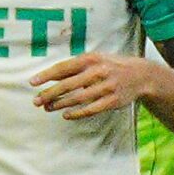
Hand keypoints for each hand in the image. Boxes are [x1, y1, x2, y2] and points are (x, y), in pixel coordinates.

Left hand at [32, 52, 156, 119]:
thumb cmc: (111, 66)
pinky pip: (91, 109)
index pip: (64, 67)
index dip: (46, 75)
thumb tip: (49, 76)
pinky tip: (66, 115)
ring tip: (48, 108)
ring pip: (78, 98)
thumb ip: (74, 67)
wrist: (140, 75)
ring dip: (60, 104)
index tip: (32, 83)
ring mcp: (107, 87)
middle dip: (50, 93)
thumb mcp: (95, 60)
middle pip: (68, 84)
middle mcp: (98, 71)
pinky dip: (77, 113)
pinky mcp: (113, 101)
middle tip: (36, 101)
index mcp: (91, 59)